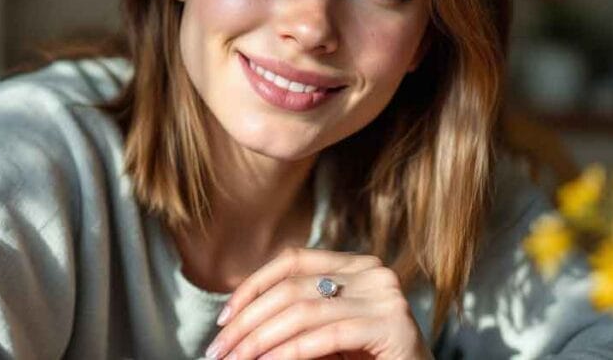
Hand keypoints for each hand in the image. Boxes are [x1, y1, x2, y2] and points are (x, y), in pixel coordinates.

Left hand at [205, 248, 431, 359]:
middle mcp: (372, 271)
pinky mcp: (393, 324)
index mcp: (355, 265)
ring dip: (260, 340)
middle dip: (247, 322)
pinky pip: (328, 335)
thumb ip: (291, 321)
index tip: (222, 321)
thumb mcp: (324, 336)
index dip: (251, 287)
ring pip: (303, 311)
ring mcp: (385, 295)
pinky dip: (291, 352)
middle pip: (291, 288)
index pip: (291, 261)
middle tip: (219, 351)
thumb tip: (233, 325)